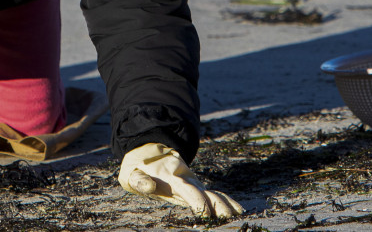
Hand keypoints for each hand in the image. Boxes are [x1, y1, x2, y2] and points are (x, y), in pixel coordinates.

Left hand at [118, 143, 243, 217]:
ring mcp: (195, 183)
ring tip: (238, 217)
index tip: (205, 216)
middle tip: (228, 221)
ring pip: (215, 194)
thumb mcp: (133, 173)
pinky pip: (215, 194)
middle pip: (209, 194)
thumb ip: (140, 180)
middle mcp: (189, 181)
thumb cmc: (139, 167)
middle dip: (219, 208)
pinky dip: (227, 201)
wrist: (150, 151)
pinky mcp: (197, 187)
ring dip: (227, 205)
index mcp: (174, 179)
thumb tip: (149, 185)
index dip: (199, 204)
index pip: (190, 193)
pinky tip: (237, 210)